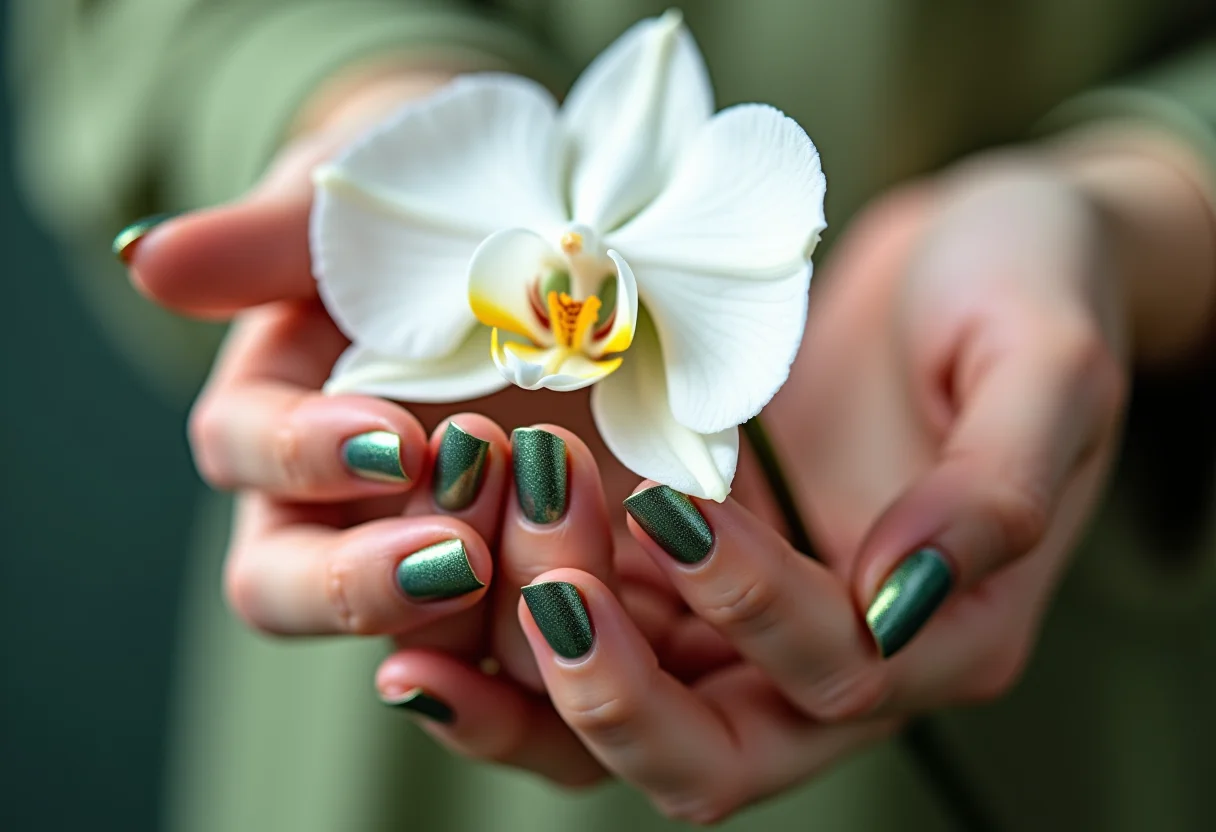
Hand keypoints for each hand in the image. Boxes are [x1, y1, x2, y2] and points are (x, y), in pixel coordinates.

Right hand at [123, 65, 753, 762]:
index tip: (393, 437)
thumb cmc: (421, 206)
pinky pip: (515, 634)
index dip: (302, 454)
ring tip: (555, 537)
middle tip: (456, 552)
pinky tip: (606, 598)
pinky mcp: (520, 567)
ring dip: (469, 605)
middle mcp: (331, 502)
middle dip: (360, 583)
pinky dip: (549, 627)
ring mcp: (427, 543)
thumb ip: (265, 240)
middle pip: (289, 586)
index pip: (242, 453)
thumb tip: (143, 258)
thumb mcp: (354, 207)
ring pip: (407, 632)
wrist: (533, 229)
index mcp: (274, 411)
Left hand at [373, 138, 1215, 821]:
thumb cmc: (1027, 286)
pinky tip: (458, 550)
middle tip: (540, 583)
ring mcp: (756, 626)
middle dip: (612, 689)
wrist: (970, 249)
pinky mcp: (693, 576)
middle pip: (711, 756)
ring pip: (629, 712)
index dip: (748, 603)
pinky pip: (600, 628)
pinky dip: (524, 611)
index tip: (670, 501)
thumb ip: (997, 489)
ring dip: (538, 662)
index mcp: (951, 634)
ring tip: (457, 565)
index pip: (835, 673)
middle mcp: (849, 661)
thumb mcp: (1048, 363)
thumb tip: (901, 600)